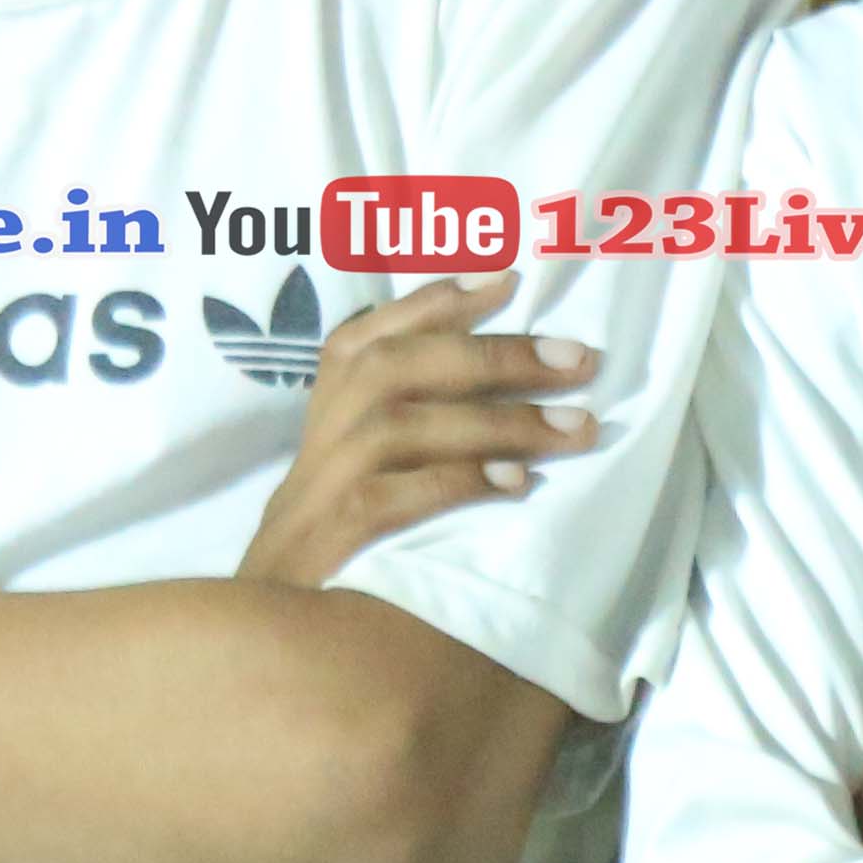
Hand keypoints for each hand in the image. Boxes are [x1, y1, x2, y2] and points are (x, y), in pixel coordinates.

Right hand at [237, 270, 599, 589]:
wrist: (285, 586)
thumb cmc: (349, 495)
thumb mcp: (372, 426)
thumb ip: (423, 381)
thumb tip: (518, 340)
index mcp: (337, 383)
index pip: (381, 327)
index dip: (440, 299)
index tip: (507, 277)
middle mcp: (328, 419)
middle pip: (400, 367)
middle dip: (495, 357)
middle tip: (577, 360)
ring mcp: (327, 476)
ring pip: (405, 428)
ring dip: (498, 423)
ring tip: (576, 428)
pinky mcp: (333, 533)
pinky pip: (392, 497)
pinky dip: (458, 482)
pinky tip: (517, 483)